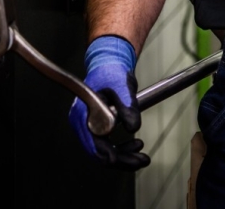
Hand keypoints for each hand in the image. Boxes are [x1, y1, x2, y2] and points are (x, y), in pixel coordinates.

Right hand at [68, 35, 149, 169]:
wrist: (108, 63)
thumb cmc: (112, 72)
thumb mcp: (123, 88)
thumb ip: (128, 108)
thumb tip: (133, 127)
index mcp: (83, 115)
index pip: (95, 146)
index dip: (112, 156)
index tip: (129, 161)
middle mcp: (81, 123)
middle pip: (99, 152)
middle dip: (122, 159)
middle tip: (143, 160)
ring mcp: (87, 125)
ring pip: (103, 149)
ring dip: (123, 154)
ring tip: (142, 152)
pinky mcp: (95, 124)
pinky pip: (105, 142)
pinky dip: (120, 146)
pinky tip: (136, 143)